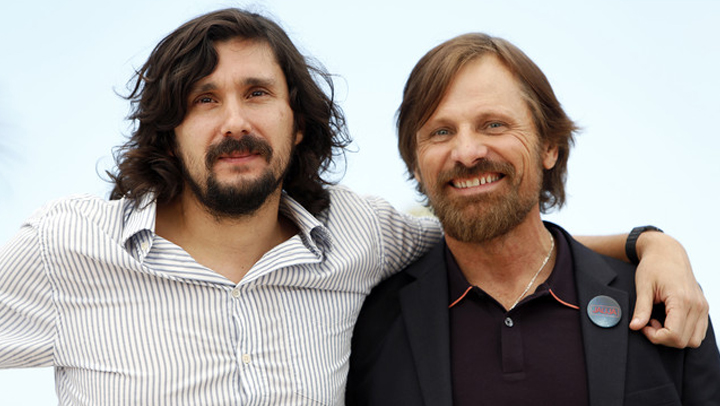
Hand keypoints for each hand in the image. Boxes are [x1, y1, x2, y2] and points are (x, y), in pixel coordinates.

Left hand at [629, 231, 707, 347]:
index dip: (655, 336)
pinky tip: (668, 319)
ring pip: (694, 340)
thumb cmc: (653, 266)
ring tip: (659, 321)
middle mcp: (697, 305)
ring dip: (674, 337)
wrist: (667, 252)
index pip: (674, 335)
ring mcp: (702, 307)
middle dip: (663, 338)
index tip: (643, 325)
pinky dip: (683, 332)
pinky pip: (698, 332)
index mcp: (682, 300)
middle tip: (649, 322)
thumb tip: (635, 327)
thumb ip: (641, 309)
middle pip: (683, 341)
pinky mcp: (703, 307)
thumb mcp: (643, 286)